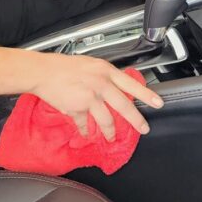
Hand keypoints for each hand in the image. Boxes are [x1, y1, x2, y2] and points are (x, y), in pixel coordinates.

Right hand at [30, 53, 163, 138]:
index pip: (131, 84)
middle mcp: (101, 84)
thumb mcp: (89, 65)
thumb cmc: (63, 66)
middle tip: (144, 128)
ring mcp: (90, 97)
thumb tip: (114, 88)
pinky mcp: (78, 108)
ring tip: (111, 136)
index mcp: (105, 71)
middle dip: (136, 120)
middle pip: (124, 105)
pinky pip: (85, 123)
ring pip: (106, 119)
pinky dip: (85, 130)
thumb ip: (103, 76)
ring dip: (109, 131)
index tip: (158, 103)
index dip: (146, 95)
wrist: (43, 71)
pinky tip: (86, 134)